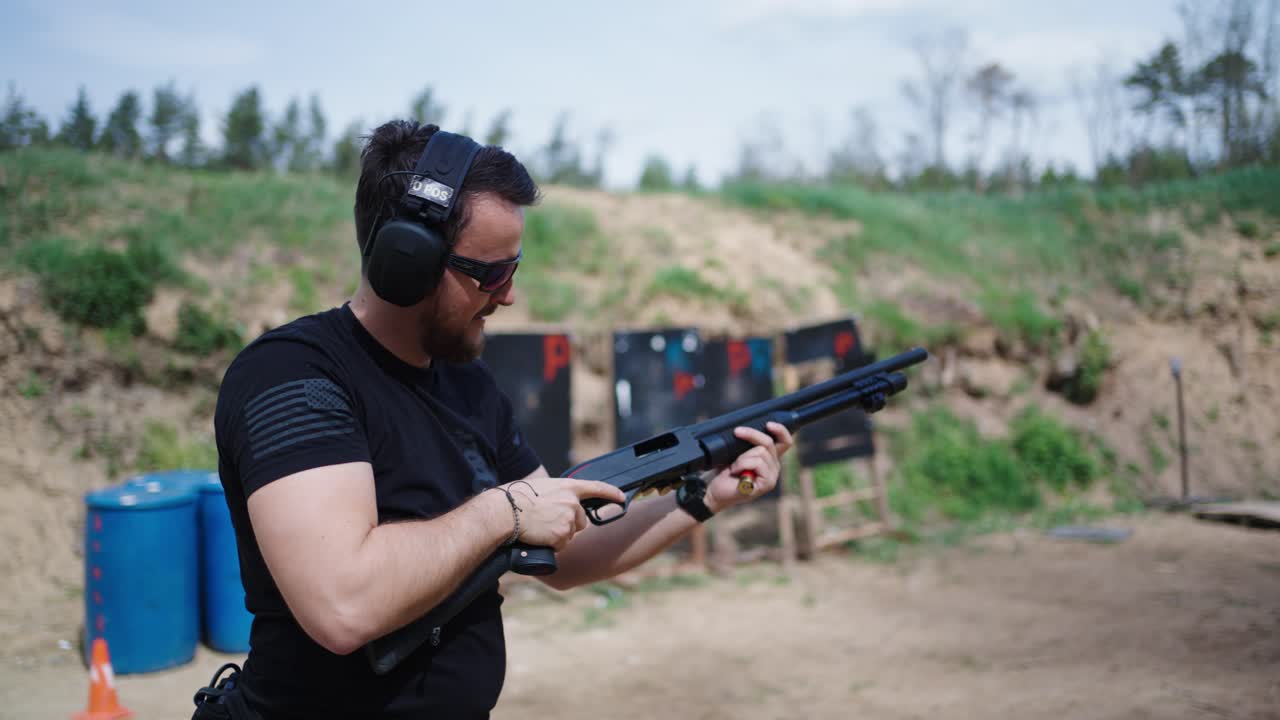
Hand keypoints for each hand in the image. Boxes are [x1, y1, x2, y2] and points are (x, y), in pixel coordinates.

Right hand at [503, 477, 624, 550]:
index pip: (597, 488)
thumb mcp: (542, 488)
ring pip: (570, 534)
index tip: (622, 497)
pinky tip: (540, 536)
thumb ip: (557, 495)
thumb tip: (561, 505)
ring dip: (558, 535)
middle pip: (581, 521)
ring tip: (540, 527)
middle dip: (569, 524)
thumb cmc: (517, 497)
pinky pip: (561, 545)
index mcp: (568, 487)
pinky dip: (552, 544)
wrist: (506, 511)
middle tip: (548, 522)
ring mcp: (568, 519)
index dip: (611, 493)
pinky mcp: (562, 535)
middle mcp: (572, 502)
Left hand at [704, 422, 793, 512]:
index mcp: (770, 458)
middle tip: (735, 437)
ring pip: (761, 452)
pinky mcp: (767, 484)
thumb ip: (749, 443)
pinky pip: (757, 463)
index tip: (768, 424)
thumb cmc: (724, 470)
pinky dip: (742, 464)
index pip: (785, 441)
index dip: (780, 430)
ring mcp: (772, 477)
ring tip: (735, 467)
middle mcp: (774, 467)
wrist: (714, 488)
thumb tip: (752, 427)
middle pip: (768, 442)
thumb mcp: (737, 451)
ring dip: (742, 457)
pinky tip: (736, 473)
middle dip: (749, 437)